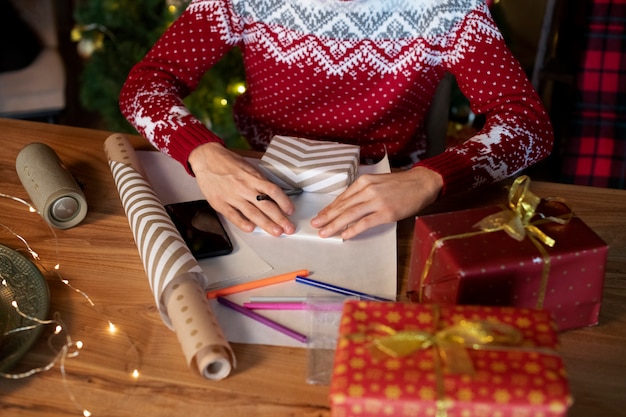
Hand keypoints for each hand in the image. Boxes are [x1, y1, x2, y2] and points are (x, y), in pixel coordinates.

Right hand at [188, 143, 295, 235]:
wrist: (206, 158)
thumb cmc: (227, 162)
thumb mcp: (247, 167)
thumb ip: (258, 180)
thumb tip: (272, 193)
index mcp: (252, 177)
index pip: (273, 191)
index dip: (284, 202)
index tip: (290, 211)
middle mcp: (244, 187)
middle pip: (266, 205)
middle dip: (280, 218)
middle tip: (289, 228)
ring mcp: (232, 196)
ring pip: (252, 213)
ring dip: (266, 224)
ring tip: (276, 232)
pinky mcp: (220, 203)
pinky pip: (233, 215)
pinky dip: (242, 223)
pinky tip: (251, 228)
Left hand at [311, 166, 442, 239]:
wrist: (422, 183)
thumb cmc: (400, 184)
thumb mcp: (377, 182)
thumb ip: (363, 192)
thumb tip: (348, 206)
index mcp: (364, 182)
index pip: (342, 197)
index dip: (329, 208)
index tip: (320, 216)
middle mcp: (368, 190)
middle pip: (342, 206)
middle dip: (327, 217)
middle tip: (315, 225)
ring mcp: (377, 201)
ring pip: (350, 215)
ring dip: (335, 225)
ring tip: (324, 232)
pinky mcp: (386, 212)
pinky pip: (365, 222)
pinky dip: (353, 229)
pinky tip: (344, 235)